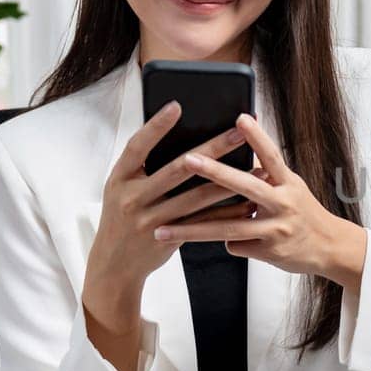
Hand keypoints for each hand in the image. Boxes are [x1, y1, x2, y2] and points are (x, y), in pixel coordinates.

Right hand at [83, 100, 255, 317]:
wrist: (114, 264)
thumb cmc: (123, 216)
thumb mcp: (124, 188)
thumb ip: (146, 167)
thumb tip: (184, 138)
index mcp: (120, 178)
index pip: (138, 146)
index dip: (156, 126)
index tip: (177, 106)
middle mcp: (132, 197)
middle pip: (178, 168)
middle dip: (213, 149)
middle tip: (239, 133)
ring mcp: (150, 219)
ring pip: (196, 197)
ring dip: (229, 182)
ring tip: (256, 169)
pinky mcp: (168, 238)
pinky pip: (204, 223)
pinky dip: (226, 212)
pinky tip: (247, 204)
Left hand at [154, 113, 367, 288]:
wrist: (330, 247)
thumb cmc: (305, 213)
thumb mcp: (292, 188)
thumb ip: (268, 174)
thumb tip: (242, 152)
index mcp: (289, 183)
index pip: (271, 155)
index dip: (256, 136)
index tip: (240, 118)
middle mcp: (283, 203)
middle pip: (245, 186)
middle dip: (214, 172)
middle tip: (188, 160)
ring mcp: (276, 229)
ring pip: (228, 228)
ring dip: (192, 229)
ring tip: (162, 229)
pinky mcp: (270, 251)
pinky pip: (236, 246)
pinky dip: (228, 242)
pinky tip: (234, 242)